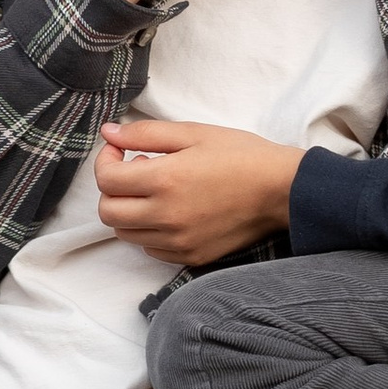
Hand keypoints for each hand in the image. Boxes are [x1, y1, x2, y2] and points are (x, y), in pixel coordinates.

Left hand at [94, 117, 303, 263]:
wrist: (282, 190)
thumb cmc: (241, 155)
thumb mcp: (194, 132)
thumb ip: (145, 133)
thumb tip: (108, 132)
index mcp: (164, 180)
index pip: (106, 180)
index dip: (105, 160)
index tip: (119, 150)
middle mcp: (166, 216)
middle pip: (108, 212)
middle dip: (112, 189)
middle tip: (136, 170)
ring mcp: (178, 241)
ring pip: (126, 234)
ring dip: (129, 211)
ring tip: (156, 190)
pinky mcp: (191, 256)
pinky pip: (152, 248)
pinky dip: (150, 230)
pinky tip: (170, 211)